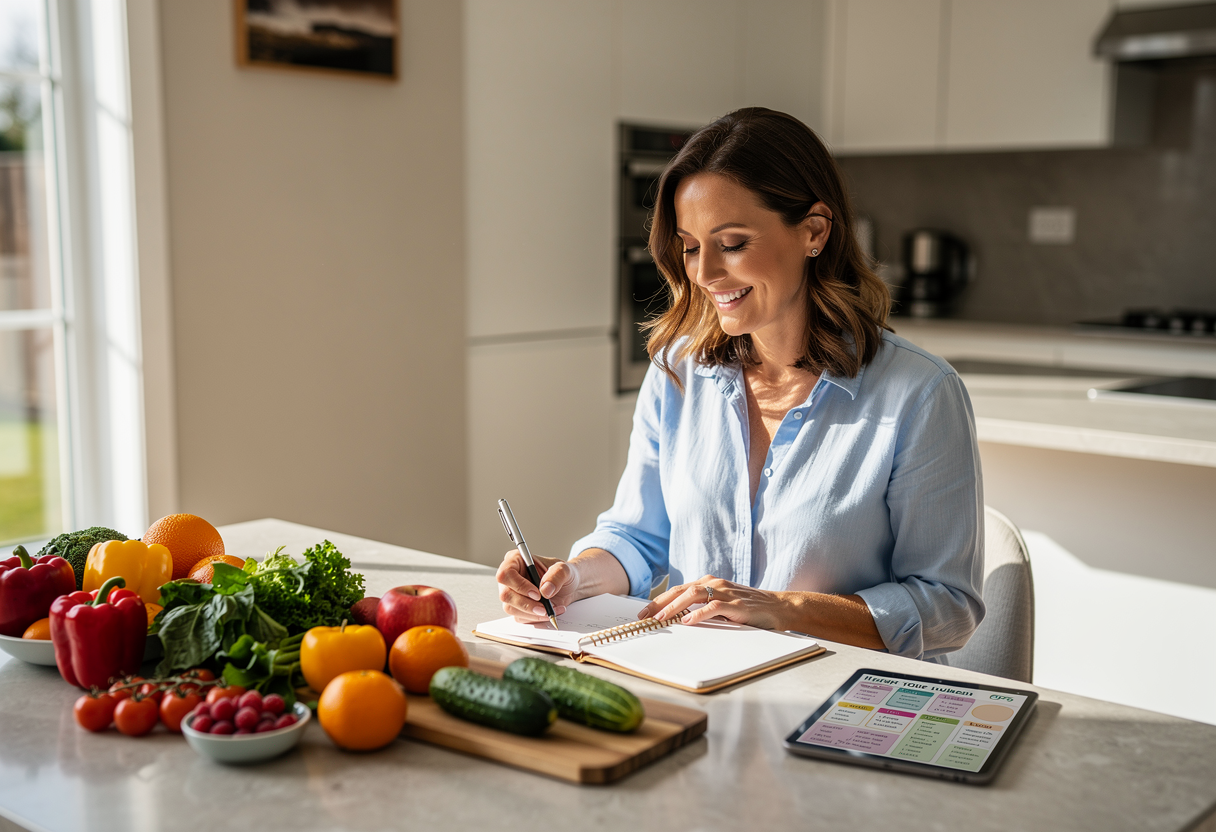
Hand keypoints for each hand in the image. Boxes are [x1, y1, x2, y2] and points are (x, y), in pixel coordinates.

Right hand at [496, 550, 579, 622]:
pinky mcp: (517, 607)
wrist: (568, 587)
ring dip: (532, 613)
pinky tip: (549, 612)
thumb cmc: (562, 574)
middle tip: (544, 608)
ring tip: (550, 609)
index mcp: (516, 560)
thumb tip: (545, 590)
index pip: (506, 573)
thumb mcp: (564, 569)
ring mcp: (512, 593)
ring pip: (511, 608)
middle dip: (526, 604)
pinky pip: (520, 617)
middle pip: (506, 594)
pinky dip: (536, 617)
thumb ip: (557, 575)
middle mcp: (510, 577)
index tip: (537, 593)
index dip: (519, 585)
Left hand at [637, 575, 789, 629]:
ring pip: (694, 595)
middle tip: (645, 616)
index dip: (660, 600)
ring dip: (675, 607)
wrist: (779, 607)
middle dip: (660, 603)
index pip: (679, 590)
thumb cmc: (749, 608)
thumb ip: (703, 608)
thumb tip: (678, 619)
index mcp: (709, 583)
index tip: (644, 612)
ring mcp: (726, 592)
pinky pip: (714, 607)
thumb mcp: (722, 606)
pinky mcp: (737, 604)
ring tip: (661, 618)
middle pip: (681, 590)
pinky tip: (688, 621)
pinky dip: (699, 614)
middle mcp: (715, 584)